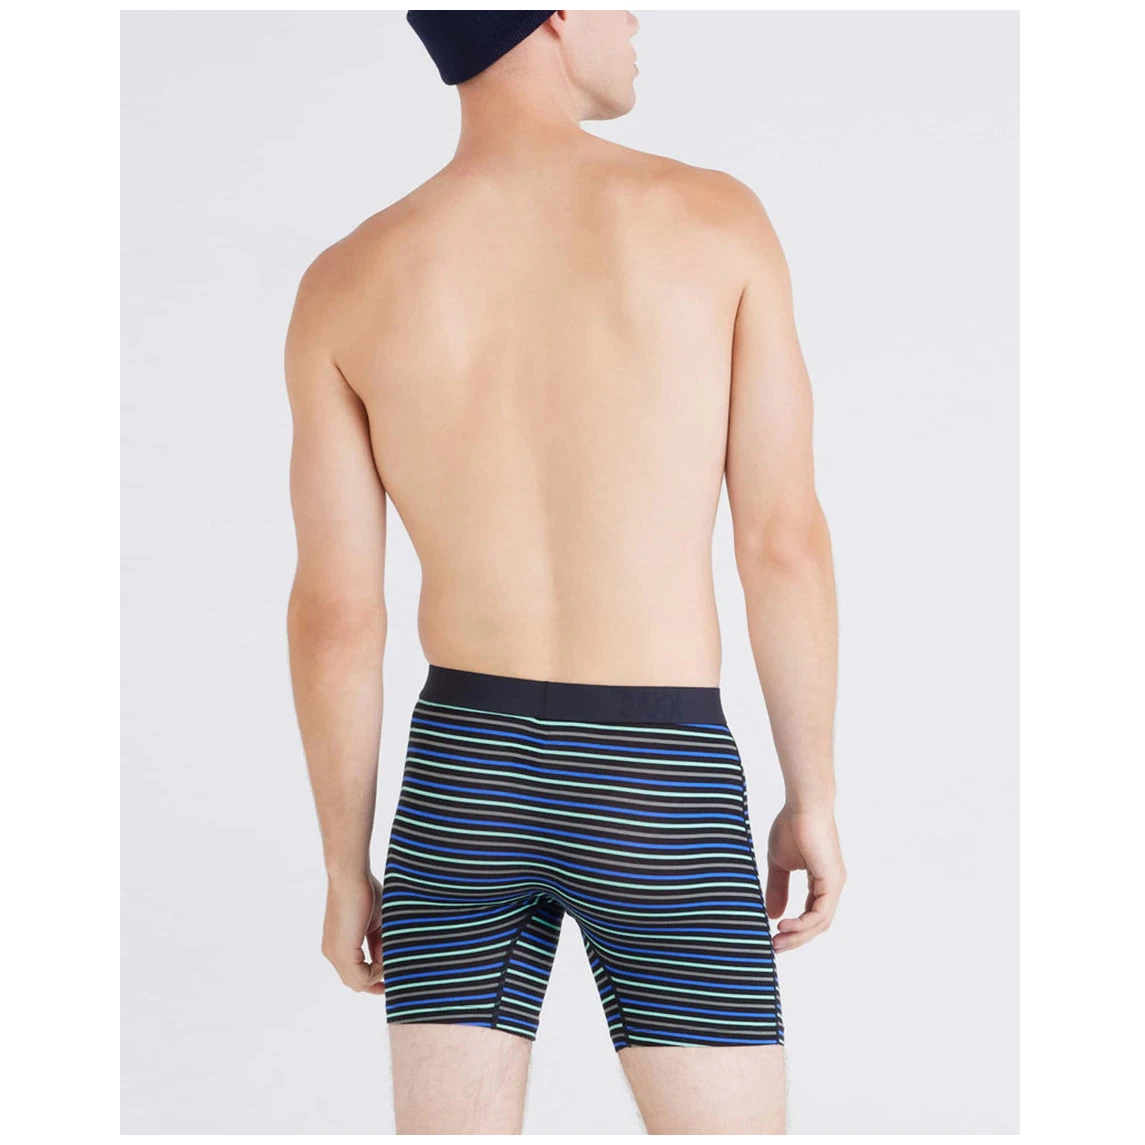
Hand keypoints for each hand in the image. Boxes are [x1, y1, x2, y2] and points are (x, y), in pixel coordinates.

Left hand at [321, 871, 384, 993]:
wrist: (351, 876)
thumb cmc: (364, 891)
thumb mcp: (375, 923)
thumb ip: (378, 942)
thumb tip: (386, 960)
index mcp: (338, 945)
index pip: (354, 972)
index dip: (372, 978)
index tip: (389, 977)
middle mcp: (333, 953)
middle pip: (355, 981)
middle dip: (374, 983)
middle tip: (392, 983)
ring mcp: (336, 954)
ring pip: (357, 982)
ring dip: (377, 975)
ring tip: (391, 960)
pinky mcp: (343, 952)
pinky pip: (361, 976)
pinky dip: (376, 972)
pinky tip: (385, 958)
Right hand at [765, 804, 845, 951]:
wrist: (802, 806)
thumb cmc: (791, 826)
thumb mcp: (779, 863)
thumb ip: (777, 888)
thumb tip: (772, 914)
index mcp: (821, 881)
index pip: (811, 914)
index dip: (794, 929)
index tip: (772, 937)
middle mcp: (831, 886)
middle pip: (817, 925)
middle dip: (795, 939)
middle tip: (774, 948)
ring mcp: (834, 885)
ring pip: (820, 923)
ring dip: (798, 936)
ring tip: (777, 941)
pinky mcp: (832, 881)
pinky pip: (820, 913)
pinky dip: (803, 923)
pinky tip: (784, 925)